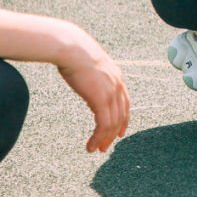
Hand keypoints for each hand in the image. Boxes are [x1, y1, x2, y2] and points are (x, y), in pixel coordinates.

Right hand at [56, 34, 130, 153]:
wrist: (71, 48)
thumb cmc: (74, 52)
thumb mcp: (89, 66)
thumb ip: (93, 77)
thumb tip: (88, 86)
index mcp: (116, 76)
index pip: (125, 103)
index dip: (123, 119)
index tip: (120, 132)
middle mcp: (117, 85)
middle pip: (121, 116)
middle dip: (113, 134)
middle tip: (104, 146)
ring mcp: (111, 93)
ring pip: (113, 124)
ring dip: (104, 139)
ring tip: (95, 149)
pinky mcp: (101, 99)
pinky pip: (103, 125)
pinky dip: (98, 138)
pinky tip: (90, 145)